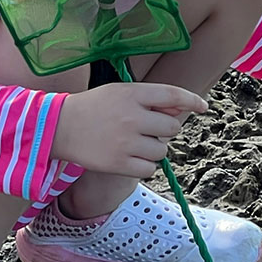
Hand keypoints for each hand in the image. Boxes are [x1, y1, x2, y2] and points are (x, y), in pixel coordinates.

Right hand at [51, 83, 207, 177]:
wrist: (58, 128)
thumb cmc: (93, 108)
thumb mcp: (119, 93)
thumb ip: (149, 99)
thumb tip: (181, 109)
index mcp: (131, 93)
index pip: (173, 95)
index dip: (192, 100)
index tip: (203, 107)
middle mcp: (131, 117)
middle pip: (171, 127)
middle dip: (164, 130)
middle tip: (146, 130)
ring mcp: (125, 142)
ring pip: (161, 150)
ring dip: (153, 149)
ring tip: (133, 144)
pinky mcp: (118, 164)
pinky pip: (150, 169)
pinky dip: (145, 166)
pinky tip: (130, 158)